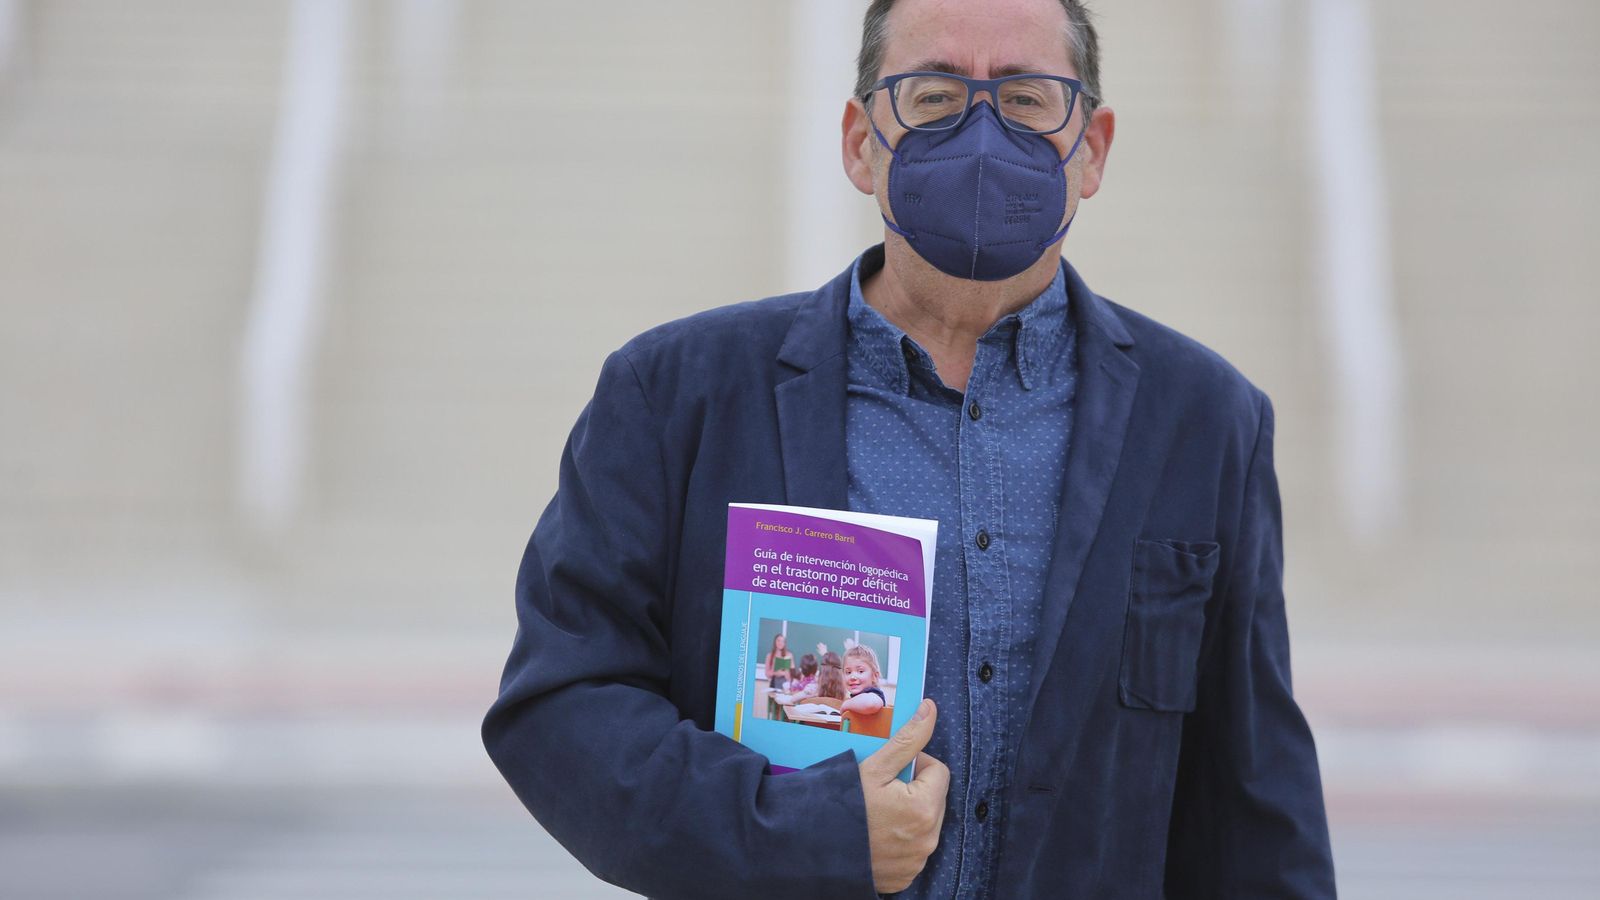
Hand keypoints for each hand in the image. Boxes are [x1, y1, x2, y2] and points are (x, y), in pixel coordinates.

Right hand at [858, 699, 947, 893]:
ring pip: (924, 823)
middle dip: (913, 789)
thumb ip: (907, 738)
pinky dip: (900, 840)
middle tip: (881, 792)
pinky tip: (877, 835)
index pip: (938, 771)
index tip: (890, 771)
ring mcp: (917, 861)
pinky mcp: (906, 876)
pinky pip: (913, 848)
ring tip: (877, 814)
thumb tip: (930, 708)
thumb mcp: (874, 767)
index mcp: (925, 808)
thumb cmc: (843, 805)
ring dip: (908, 814)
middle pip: (933, 798)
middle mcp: (928, 839)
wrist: (813, 851)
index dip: (914, 765)